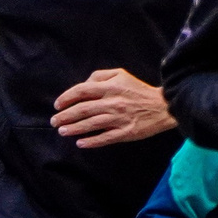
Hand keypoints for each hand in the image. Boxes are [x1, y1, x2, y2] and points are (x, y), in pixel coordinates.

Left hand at [51, 68, 174, 146]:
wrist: (163, 106)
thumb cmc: (139, 90)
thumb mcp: (121, 75)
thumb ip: (100, 76)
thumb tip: (83, 85)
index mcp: (111, 87)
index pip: (82, 90)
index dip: (66, 98)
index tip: (57, 105)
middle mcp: (113, 102)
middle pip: (83, 109)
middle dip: (65, 116)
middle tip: (54, 121)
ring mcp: (119, 118)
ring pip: (91, 124)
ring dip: (73, 128)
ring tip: (62, 131)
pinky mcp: (126, 132)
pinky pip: (105, 138)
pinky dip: (91, 141)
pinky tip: (80, 143)